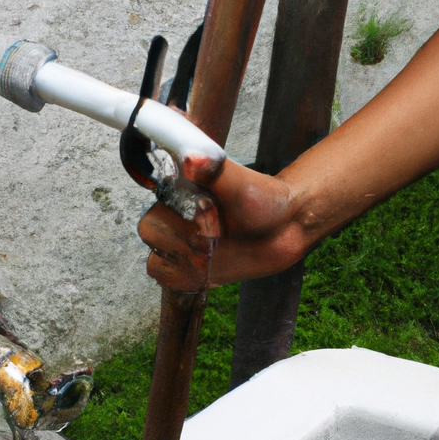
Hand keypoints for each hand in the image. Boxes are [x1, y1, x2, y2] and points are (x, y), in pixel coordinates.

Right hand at [138, 157, 305, 290]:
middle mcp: (176, 218)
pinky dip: (184, 279)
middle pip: (151, 234)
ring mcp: (183, 245)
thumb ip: (215, 172)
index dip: (175, 220)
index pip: (152, 209)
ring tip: (210, 257)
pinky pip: (170, 279)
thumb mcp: (240, 183)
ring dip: (182, 263)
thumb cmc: (264, 199)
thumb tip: (193, 160)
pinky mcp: (193, 269)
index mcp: (179, 193)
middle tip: (213, 238)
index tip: (207, 216)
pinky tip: (206, 270)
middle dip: (182, 241)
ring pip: (156, 261)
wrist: (287, 226)